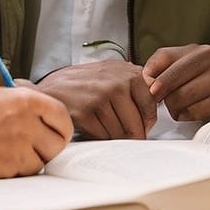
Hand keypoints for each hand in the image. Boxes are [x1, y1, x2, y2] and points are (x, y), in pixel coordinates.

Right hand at [0, 86, 72, 176]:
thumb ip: (16, 101)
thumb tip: (31, 106)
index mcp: (25, 100)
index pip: (62, 117)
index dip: (61, 127)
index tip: (56, 132)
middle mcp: (26, 124)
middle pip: (57, 144)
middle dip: (49, 147)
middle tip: (36, 147)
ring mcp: (17, 149)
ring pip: (40, 162)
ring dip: (30, 160)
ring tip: (11, 152)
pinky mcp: (5, 169)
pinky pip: (21, 174)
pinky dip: (15, 171)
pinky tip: (0, 161)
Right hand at [36, 60, 160, 139]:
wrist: (53, 87)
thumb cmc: (85, 83)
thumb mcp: (113, 73)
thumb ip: (135, 85)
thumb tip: (156, 108)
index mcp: (128, 72)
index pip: (151, 105)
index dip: (147, 121)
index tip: (141, 125)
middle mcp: (117, 83)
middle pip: (137, 124)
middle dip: (132, 135)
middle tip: (123, 135)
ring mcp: (101, 97)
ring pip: (121, 134)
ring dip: (114, 137)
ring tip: (104, 127)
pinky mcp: (86, 113)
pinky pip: (104, 137)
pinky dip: (100, 137)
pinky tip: (93, 127)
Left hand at [142, 45, 209, 122]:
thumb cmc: (209, 84)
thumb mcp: (190, 70)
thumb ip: (165, 68)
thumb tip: (144, 77)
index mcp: (199, 50)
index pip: (164, 56)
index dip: (151, 74)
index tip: (150, 89)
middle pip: (171, 79)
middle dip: (162, 96)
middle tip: (163, 104)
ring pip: (183, 97)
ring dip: (176, 109)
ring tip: (179, 111)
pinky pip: (199, 110)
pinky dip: (190, 116)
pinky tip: (191, 114)